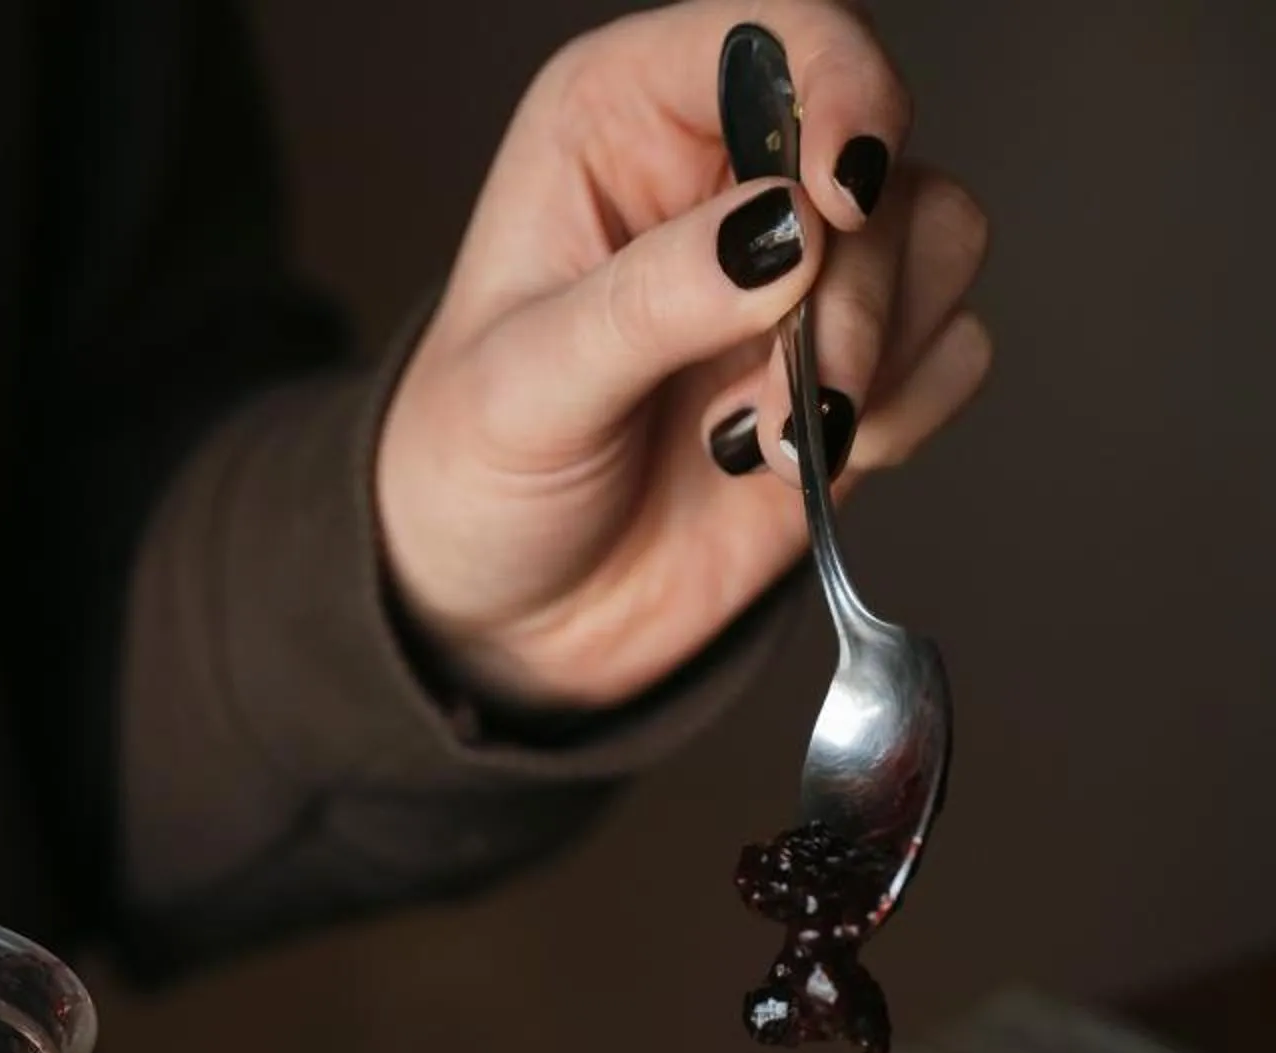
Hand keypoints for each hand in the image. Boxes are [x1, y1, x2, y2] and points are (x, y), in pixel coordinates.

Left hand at [375, 0, 990, 716]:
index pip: (781, 37)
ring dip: (876, 358)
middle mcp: (730, 172)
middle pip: (883, 157)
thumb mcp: (527, 388)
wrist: (505, 619)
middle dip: (853, 295)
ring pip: (939, 240)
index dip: (839, 95)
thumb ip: (652, 300)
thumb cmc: (475, 480)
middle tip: (782, 409)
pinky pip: (952, 349)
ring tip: (763, 449)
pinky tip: (801, 467)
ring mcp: (803, 272)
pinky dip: (903, 415)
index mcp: (628, 117)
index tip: (839, 207)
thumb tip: (784, 234)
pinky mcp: (852, 368)